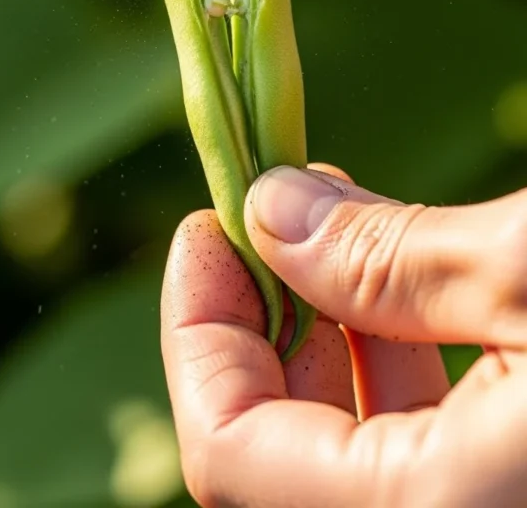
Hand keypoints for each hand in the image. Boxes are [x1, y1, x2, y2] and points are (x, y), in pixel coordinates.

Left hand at [162, 165, 526, 506]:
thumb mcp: (522, 267)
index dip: (197, 331)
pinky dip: (395, 356)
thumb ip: (387, 258)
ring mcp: (484, 504)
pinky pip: (422, 445)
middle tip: (272, 211)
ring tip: (337, 222)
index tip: (210, 226)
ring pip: (355, 446)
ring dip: (328, 328)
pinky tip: (403, 277)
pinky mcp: (511, 477)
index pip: (230, 449)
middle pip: (280, 447)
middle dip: (262, 316)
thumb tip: (269, 211)